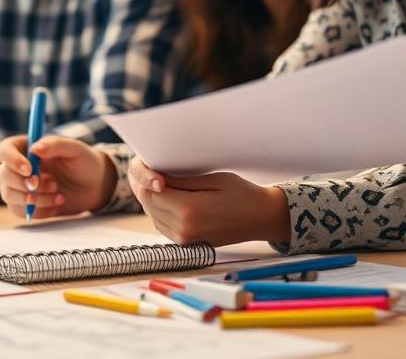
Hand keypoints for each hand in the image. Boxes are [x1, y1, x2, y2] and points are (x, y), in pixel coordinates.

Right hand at [0, 135, 116, 220]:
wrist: (95, 186)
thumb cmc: (85, 162)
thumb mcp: (75, 149)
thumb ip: (55, 145)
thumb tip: (35, 148)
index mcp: (27, 147)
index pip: (5, 150)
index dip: (11, 160)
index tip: (29, 169)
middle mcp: (19, 167)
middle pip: (3, 175)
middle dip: (24, 183)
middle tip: (52, 184)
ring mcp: (21, 187)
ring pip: (9, 195)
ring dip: (34, 198)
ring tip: (59, 193)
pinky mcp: (26, 205)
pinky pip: (20, 211)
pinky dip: (39, 210)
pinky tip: (58, 203)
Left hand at [127, 158, 290, 246]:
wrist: (260, 218)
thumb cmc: (241, 194)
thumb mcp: (213, 179)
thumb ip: (181, 181)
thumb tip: (156, 177)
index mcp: (189, 211)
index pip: (150, 193)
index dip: (145, 177)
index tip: (150, 163)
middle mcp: (183, 229)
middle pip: (148, 205)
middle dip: (144, 185)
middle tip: (149, 168)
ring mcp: (184, 239)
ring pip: (152, 215)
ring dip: (151, 198)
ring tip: (158, 179)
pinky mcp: (186, 243)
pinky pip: (161, 224)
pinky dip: (159, 209)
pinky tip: (167, 196)